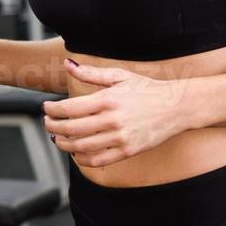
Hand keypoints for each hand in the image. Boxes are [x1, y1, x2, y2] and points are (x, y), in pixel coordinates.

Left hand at [43, 59, 189, 167]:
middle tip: (47, 123)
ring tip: (57, 138)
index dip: (52, 110)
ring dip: (63, 144)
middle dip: (52, 127)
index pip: (69, 108)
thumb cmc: (148, 89)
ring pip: (80, 147)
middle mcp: (112, 120)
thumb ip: (91, 73)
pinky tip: (76, 152)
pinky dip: (81, 159)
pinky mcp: (127, 151)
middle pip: (70, 129)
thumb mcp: (120, 76)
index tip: (46, 108)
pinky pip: (97, 160)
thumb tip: (68, 64)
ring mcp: (120, 138)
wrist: (178, 106)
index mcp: (108, 100)